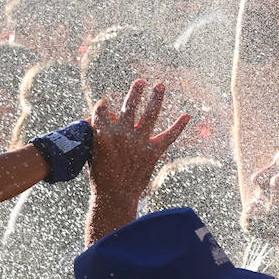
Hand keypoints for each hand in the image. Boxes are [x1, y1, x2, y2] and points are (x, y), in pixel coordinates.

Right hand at [89, 80, 190, 202]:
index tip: (105, 104)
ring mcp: (139, 142)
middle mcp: (122, 133)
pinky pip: (168, 136)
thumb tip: (95, 119)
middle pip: (129, 105)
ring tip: (160, 86)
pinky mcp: (152, 152)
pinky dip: (179, 126)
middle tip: (141, 81)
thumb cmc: (100, 175)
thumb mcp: (91, 152)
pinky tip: (187, 115)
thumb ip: (96, 133)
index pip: (102, 109)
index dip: (104, 106)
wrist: (114, 197)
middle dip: (136, 91)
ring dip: (156, 98)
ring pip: (149, 114)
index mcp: (103, 132)